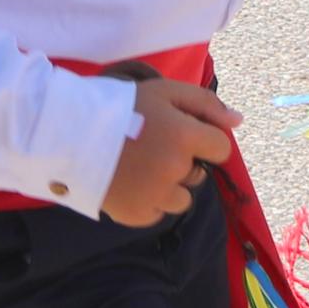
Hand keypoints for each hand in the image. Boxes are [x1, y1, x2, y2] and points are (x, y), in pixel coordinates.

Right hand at [99, 75, 242, 226]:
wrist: (69, 133)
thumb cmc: (121, 107)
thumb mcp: (164, 91)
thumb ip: (205, 103)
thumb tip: (238, 121)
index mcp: (185, 138)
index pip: (220, 148)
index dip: (204, 140)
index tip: (181, 134)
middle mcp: (175, 170)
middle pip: (198, 174)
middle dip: (183, 163)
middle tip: (151, 147)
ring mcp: (156, 197)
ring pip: (181, 199)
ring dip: (169, 186)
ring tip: (140, 168)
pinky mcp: (138, 216)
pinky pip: (158, 213)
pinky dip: (149, 201)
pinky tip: (129, 182)